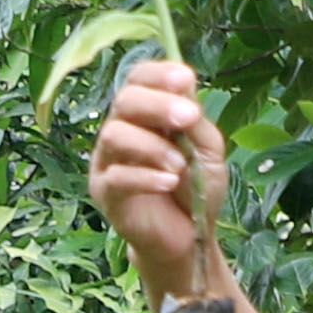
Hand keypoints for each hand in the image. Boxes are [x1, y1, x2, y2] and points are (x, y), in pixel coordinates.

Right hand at [85, 52, 232, 303]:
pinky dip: (145, 177)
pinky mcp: (105, 192)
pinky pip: (116, 177)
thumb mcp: (208, 150)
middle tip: (189, 117)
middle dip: (158, 104)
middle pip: (125, 100)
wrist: (189, 237)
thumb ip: (195, 122)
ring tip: (180, 166)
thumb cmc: (196, 188)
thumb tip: (185, 88)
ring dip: (152, 146)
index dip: (159, 74)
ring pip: (115, 135)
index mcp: (146, 113)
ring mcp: (108, 160)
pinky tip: (169, 182)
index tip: (185, 79)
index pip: (140, 79)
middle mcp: (121, 129)